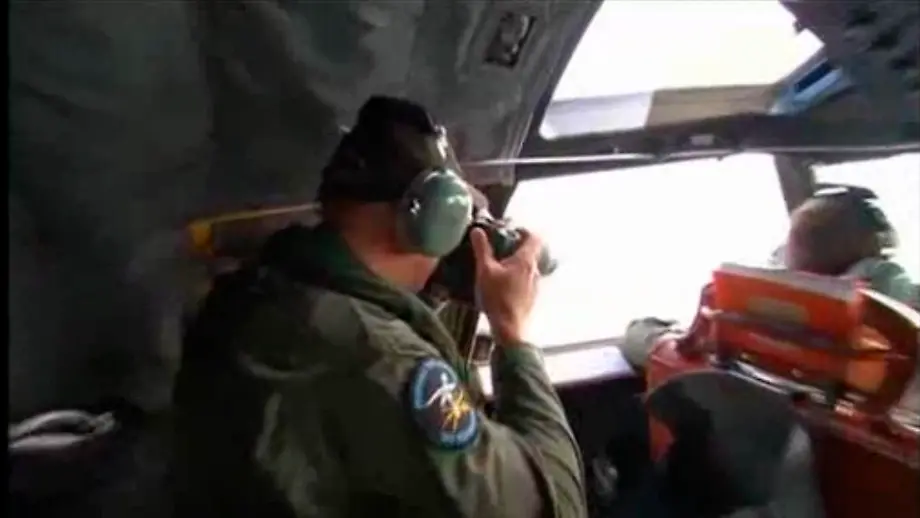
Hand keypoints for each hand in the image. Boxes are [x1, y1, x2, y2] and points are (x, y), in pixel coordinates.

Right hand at [470, 227, 541, 345]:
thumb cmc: (497, 298)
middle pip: (530, 252)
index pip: (535, 237)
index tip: (510, 231)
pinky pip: (525, 281)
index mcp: (526, 261)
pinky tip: (501, 286)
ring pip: (527, 267)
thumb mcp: (485, 271)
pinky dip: (516, 278)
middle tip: (498, 249)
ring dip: (514, 264)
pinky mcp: (532, 298)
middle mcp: (535, 271)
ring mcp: (535, 285)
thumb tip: (477, 230)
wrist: (509, 329)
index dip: (524, 230)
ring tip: (497, 268)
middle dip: (515, 247)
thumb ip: (482, 249)